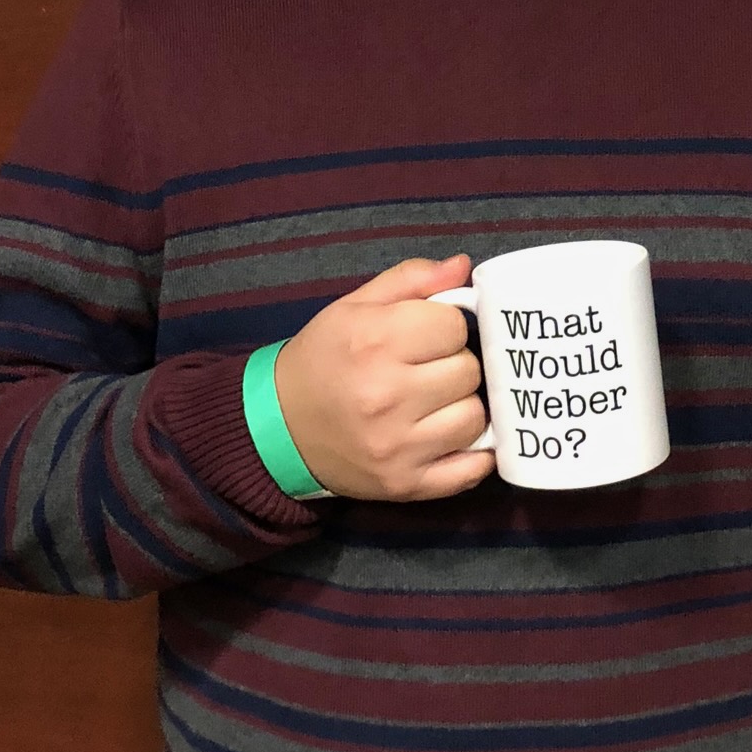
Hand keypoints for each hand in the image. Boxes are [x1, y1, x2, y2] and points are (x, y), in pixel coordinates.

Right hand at [273, 255, 493, 500]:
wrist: (278, 427)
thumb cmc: (322, 359)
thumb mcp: (354, 307)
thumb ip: (411, 281)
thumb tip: (463, 266)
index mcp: (375, 341)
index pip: (454, 326)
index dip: (446, 327)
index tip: (428, 336)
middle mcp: (387, 394)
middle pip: (468, 371)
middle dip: (454, 364)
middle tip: (429, 370)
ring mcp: (398, 446)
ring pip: (474, 418)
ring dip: (462, 407)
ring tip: (436, 403)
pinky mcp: (405, 484)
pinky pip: (471, 469)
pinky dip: (473, 454)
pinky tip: (453, 438)